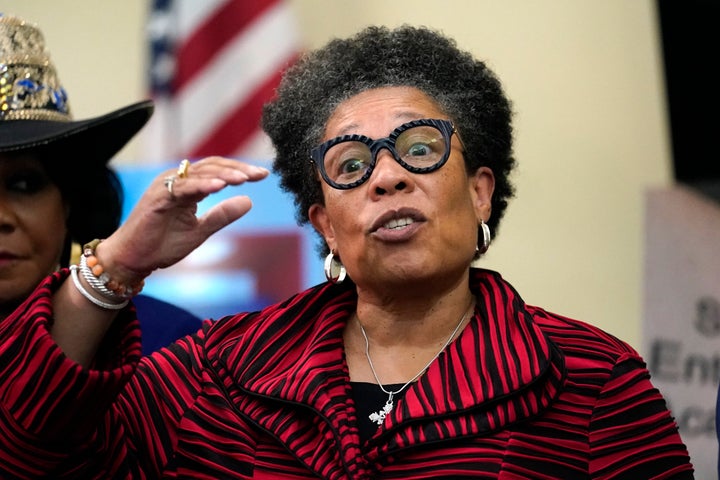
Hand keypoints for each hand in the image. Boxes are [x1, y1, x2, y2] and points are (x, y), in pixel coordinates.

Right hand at [97, 157, 268, 282]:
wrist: (133, 259)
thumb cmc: (162, 244)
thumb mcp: (201, 230)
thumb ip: (223, 215)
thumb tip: (249, 201)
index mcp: (189, 186)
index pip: (218, 171)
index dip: (241, 170)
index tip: (263, 175)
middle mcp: (177, 181)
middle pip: (212, 166)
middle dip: (238, 169)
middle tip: (259, 174)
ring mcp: (166, 187)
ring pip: (200, 173)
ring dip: (224, 175)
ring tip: (245, 179)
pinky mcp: (157, 198)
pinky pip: (183, 188)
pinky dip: (202, 185)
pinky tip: (220, 187)